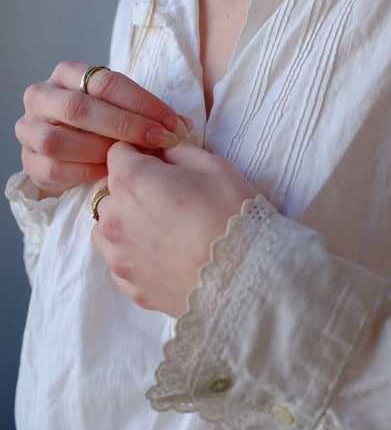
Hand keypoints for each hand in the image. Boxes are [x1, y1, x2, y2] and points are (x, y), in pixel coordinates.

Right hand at [15, 61, 190, 198]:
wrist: (71, 154)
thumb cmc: (103, 125)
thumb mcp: (122, 110)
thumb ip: (147, 114)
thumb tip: (183, 125)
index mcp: (67, 73)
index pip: (105, 81)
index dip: (142, 102)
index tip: (173, 122)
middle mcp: (42, 95)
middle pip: (79, 108)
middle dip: (125, 126)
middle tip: (160, 140)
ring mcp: (29, 128)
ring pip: (58, 140)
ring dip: (99, 150)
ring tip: (131, 159)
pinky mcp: (28, 160)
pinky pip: (53, 168)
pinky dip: (84, 172)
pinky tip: (109, 174)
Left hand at [91, 139, 257, 317]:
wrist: (246, 276)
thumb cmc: (232, 215)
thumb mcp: (212, 166)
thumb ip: (178, 149)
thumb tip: (164, 145)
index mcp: (131, 180)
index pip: (117, 151)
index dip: (139, 151)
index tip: (159, 159)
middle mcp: (115, 217)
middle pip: (106, 189)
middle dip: (128, 185)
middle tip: (165, 192)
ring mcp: (119, 254)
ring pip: (105, 226)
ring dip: (124, 219)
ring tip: (161, 224)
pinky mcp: (129, 284)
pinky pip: (119, 258)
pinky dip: (133, 251)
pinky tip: (163, 251)